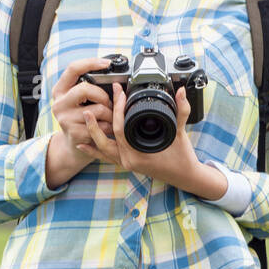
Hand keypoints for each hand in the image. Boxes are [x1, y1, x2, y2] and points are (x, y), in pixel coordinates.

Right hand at [48, 57, 116, 160]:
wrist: (73, 145)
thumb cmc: (81, 118)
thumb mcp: (80, 101)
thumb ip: (89, 88)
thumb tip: (114, 80)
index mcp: (60, 90)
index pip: (72, 68)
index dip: (90, 63)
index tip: (106, 63)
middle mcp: (59, 103)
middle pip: (84, 88)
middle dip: (102, 95)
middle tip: (108, 103)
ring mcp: (64, 118)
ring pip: (96, 109)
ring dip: (109, 114)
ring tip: (109, 118)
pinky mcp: (74, 132)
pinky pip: (100, 125)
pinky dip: (108, 127)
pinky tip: (105, 128)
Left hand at [78, 82, 206, 189]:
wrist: (185, 176)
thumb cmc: (183, 158)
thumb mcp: (181, 132)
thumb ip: (181, 110)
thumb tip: (180, 92)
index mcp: (139, 153)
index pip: (120, 128)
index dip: (117, 108)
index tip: (118, 93)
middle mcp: (129, 160)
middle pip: (105, 139)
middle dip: (96, 122)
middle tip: (90, 107)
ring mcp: (127, 163)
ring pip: (103, 149)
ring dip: (92, 135)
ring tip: (84, 120)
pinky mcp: (128, 164)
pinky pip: (107, 157)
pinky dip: (94, 151)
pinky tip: (83, 145)